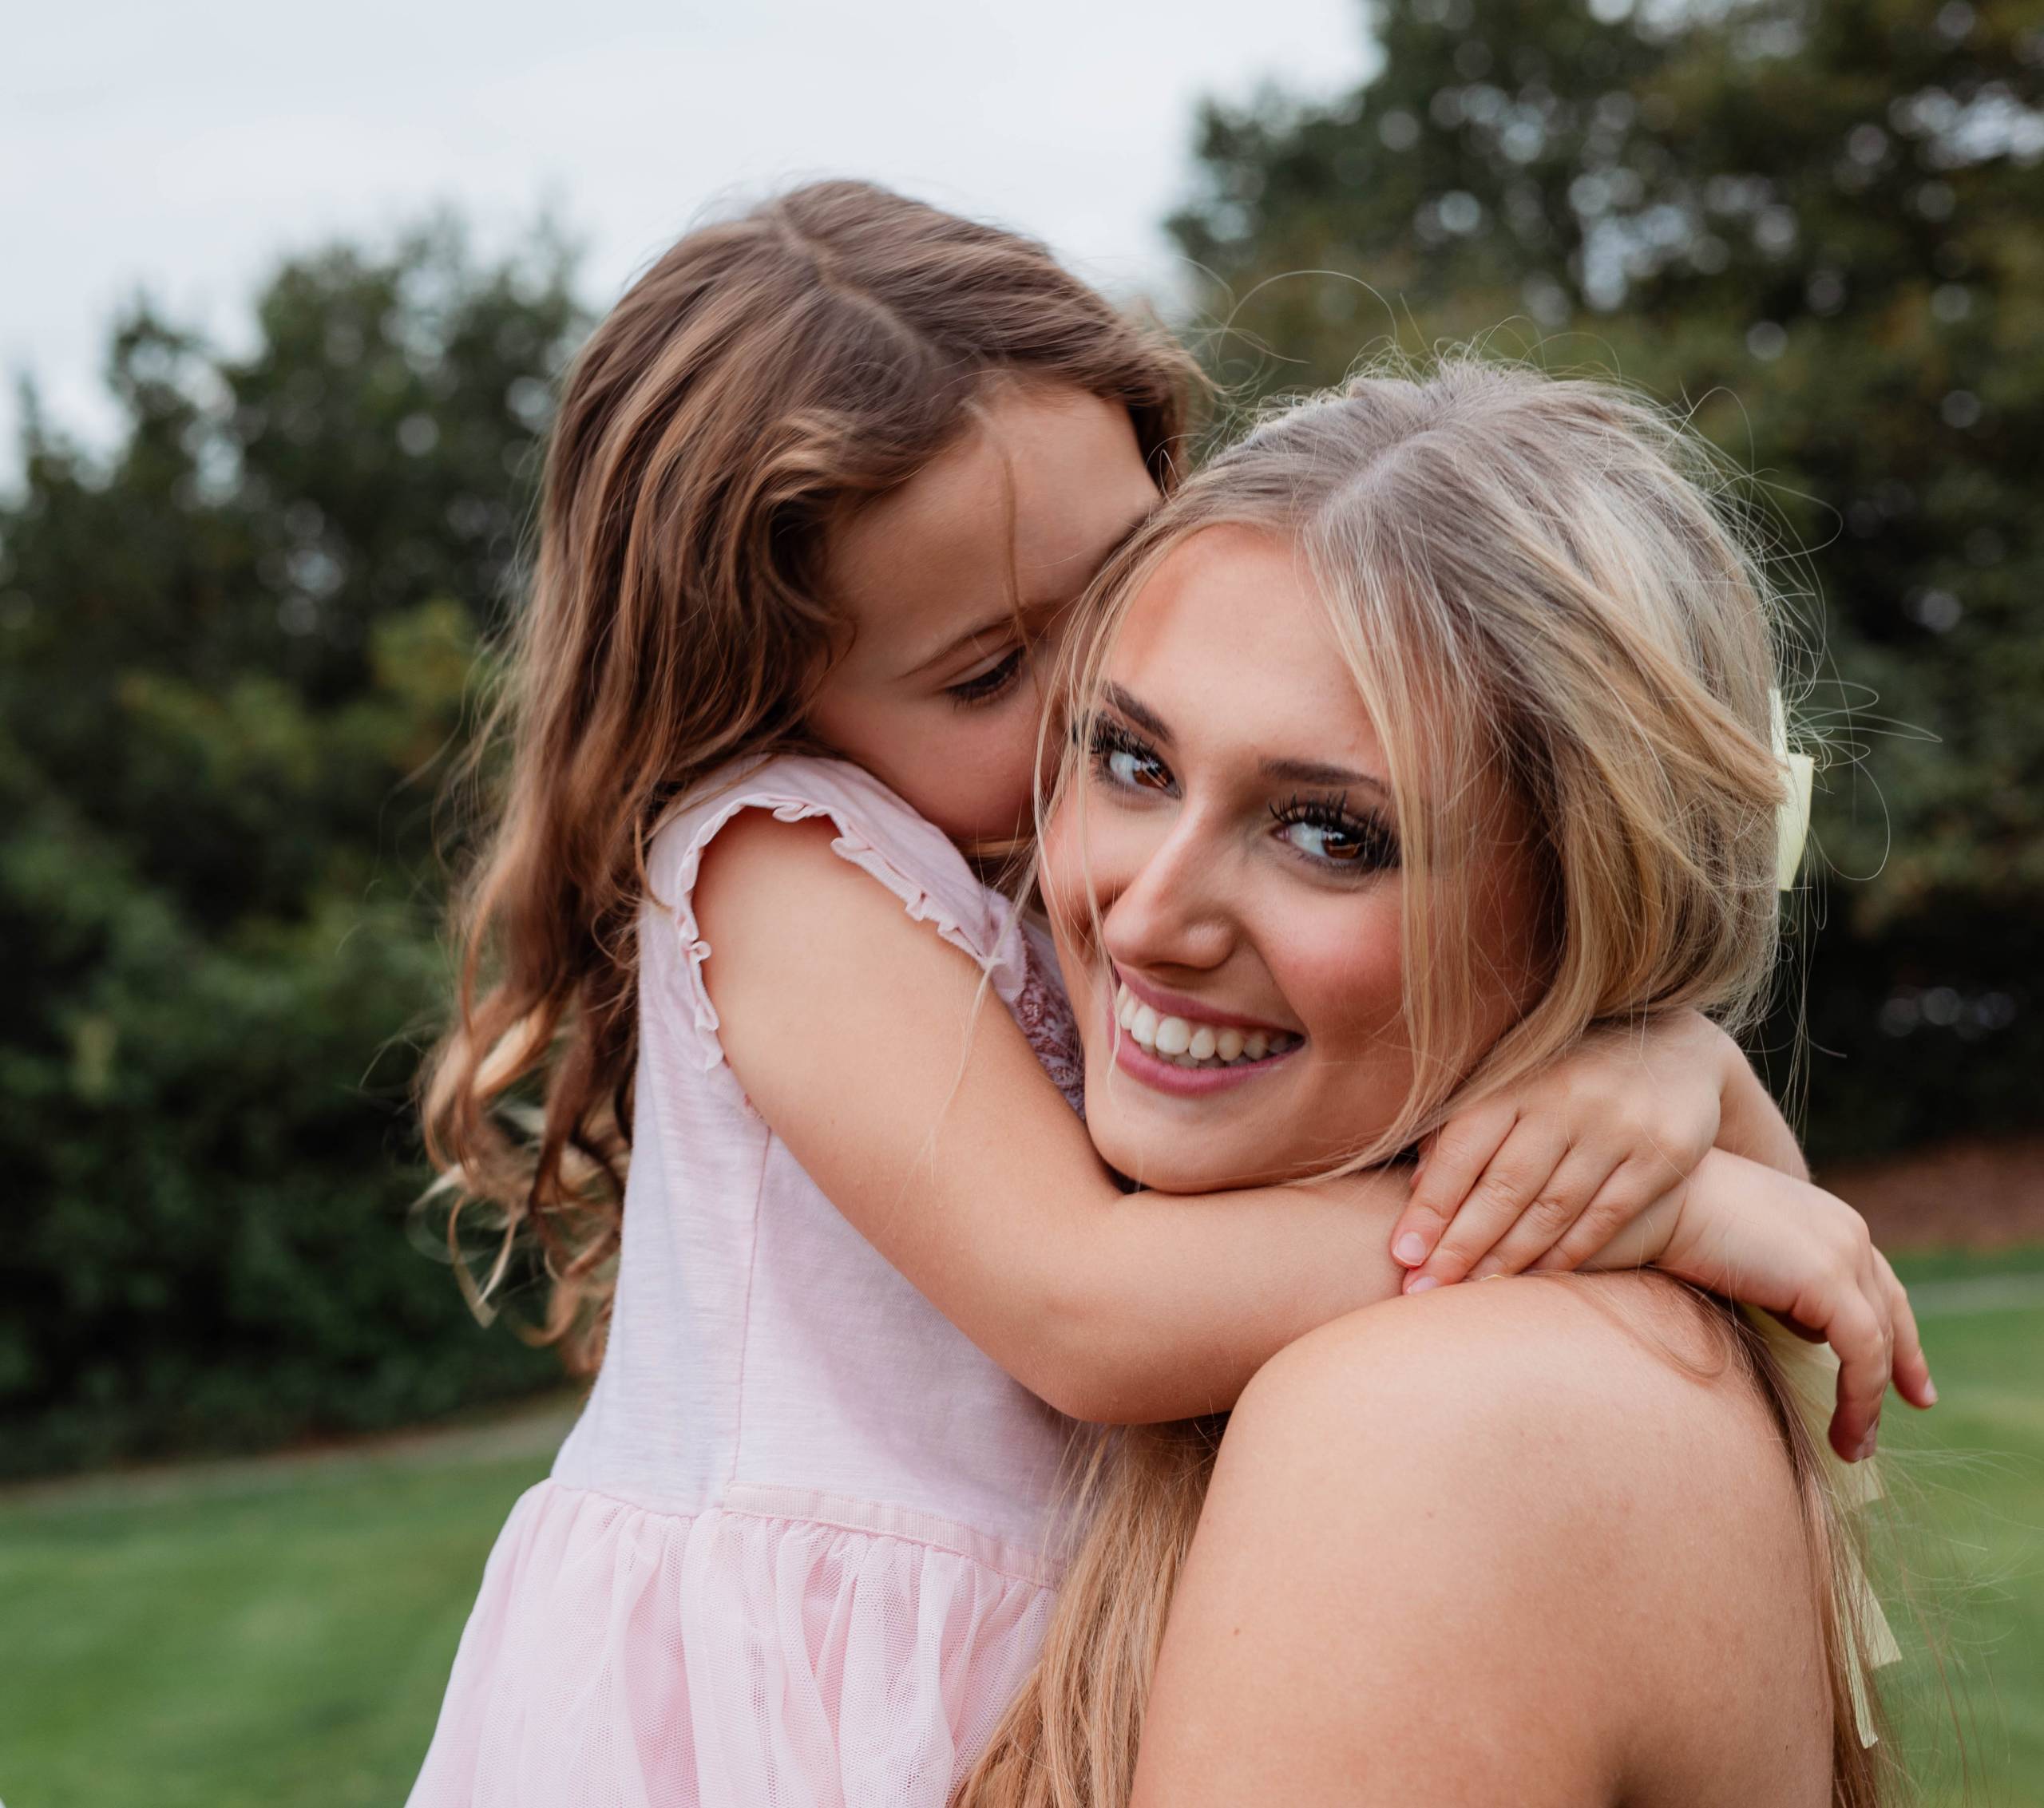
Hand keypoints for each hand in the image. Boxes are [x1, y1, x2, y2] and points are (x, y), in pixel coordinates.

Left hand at [1388, 1013, 1734, 1291]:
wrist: (1676, 1047)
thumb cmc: (1568, 1072)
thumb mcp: (1514, 1077)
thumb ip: (1467, 1123)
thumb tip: (1418, 1184)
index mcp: (1517, 1078)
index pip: (1463, 1148)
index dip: (1431, 1205)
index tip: (1403, 1254)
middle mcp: (1565, 1100)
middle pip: (1504, 1186)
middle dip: (1461, 1244)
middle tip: (1424, 1289)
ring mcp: (1616, 1127)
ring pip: (1552, 1208)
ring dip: (1508, 1259)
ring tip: (1470, 1293)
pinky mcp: (1660, 1155)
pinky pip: (1605, 1216)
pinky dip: (1566, 1254)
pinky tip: (1533, 1280)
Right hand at [1646, 1150, 1935, 1460]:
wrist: (1649, 1199)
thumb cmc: (1672, 1224)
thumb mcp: (1742, 1254)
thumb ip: (1781, 1284)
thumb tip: (1806, 1328)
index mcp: (1827, 1219)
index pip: (1877, 1284)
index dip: (1898, 1335)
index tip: (1911, 1383)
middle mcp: (1847, 1231)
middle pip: (1890, 1312)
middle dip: (1900, 1369)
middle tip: (1890, 1421)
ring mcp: (1843, 1252)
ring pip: (1879, 1341)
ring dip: (1868, 1402)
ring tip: (1852, 1447)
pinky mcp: (1828, 1280)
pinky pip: (1863, 1355)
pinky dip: (1859, 1400)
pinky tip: (1844, 1433)